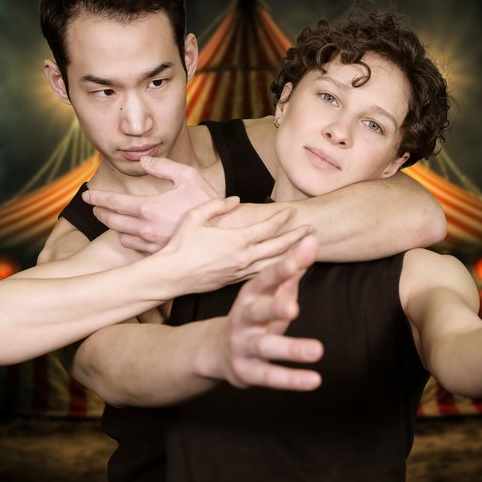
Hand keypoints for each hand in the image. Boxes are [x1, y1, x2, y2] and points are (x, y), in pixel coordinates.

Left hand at [83, 156, 219, 252]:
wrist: (225, 231)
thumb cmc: (208, 201)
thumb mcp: (187, 175)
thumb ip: (162, 165)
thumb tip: (143, 160)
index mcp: (149, 207)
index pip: (113, 202)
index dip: (96, 198)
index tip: (86, 195)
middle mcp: (146, 228)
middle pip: (112, 221)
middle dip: (100, 211)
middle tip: (95, 206)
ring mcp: (152, 244)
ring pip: (121, 235)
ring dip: (114, 226)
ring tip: (112, 218)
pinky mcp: (159, 254)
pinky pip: (134, 247)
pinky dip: (128, 238)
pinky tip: (130, 232)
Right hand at [158, 197, 313, 292]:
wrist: (170, 276)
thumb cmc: (180, 245)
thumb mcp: (195, 217)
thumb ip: (218, 205)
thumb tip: (236, 200)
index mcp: (236, 240)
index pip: (267, 228)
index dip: (281, 219)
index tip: (292, 212)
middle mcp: (243, 258)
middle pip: (278, 247)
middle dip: (296, 237)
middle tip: (312, 229)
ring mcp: (241, 272)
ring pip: (274, 264)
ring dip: (292, 255)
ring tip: (306, 249)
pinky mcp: (235, 282)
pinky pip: (262, 274)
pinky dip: (276, 269)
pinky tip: (284, 266)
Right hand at [197, 235, 323, 390]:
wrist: (216, 351)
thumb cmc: (254, 316)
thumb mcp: (270, 293)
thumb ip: (292, 269)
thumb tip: (313, 240)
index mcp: (250, 296)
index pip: (265, 280)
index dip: (281, 270)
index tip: (299, 258)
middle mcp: (243, 319)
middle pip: (258, 311)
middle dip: (274, 308)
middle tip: (294, 308)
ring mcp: (243, 346)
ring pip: (265, 347)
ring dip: (290, 348)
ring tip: (317, 350)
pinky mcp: (247, 372)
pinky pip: (270, 376)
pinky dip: (292, 379)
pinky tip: (314, 380)